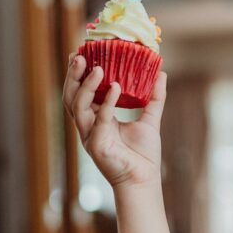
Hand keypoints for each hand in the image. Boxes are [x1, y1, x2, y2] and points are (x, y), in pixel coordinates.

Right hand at [62, 54, 167, 188]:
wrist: (144, 179)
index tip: (82, 53)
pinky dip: (106, 102)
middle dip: (73, 76)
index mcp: (95, 120)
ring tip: (98, 68)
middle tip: (80, 56)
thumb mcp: (150, 119)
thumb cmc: (143, 155)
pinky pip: (99, 119)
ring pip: (78, 106)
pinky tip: (114, 87)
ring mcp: (89, 136)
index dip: (77, 74)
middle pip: (71, 97)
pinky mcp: (97, 145)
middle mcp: (88, 127)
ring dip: (85, 85)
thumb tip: (161, 72)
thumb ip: (154, 97)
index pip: (80, 93)